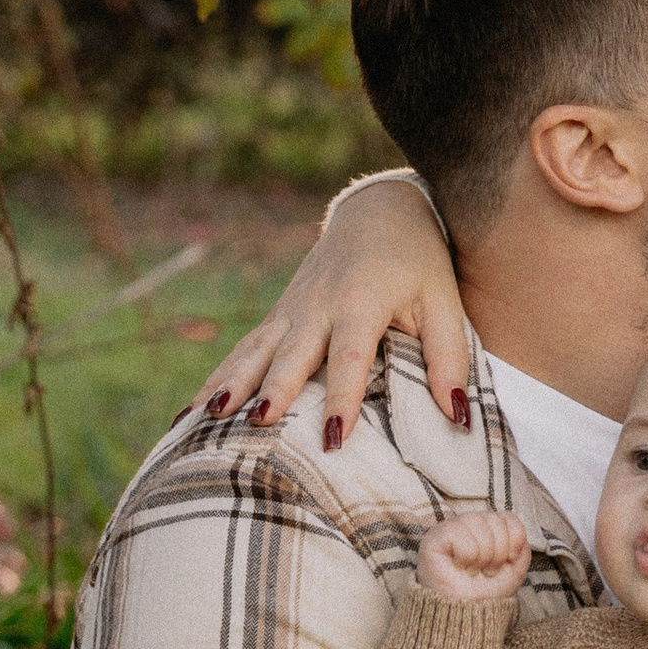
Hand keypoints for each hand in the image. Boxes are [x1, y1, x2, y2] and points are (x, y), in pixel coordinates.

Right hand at [191, 175, 470, 451]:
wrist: (380, 211)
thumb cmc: (420, 262)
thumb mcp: (445, 303)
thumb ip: (450, 359)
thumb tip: (458, 418)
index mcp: (362, 302)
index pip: (351, 356)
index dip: (343, 396)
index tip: (335, 437)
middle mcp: (318, 305)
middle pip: (292, 354)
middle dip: (274, 389)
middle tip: (257, 425)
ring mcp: (291, 309)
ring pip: (255, 352)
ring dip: (230, 385)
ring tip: (207, 419)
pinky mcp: (277, 317)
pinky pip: (242, 352)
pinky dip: (216, 381)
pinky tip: (189, 415)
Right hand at [417, 508, 530, 600]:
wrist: (465, 617)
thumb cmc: (486, 594)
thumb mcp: (514, 571)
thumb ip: (522, 548)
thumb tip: (517, 535)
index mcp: (489, 528)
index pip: (508, 517)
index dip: (514, 539)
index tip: (508, 561)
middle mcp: (469, 524)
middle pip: (495, 519)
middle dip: (499, 551)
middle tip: (488, 570)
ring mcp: (451, 528)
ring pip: (477, 522)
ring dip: (482, 555)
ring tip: (473, 570)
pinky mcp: (434, 537)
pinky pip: (459, 533)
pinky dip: (466, 555)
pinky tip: (459, 566)